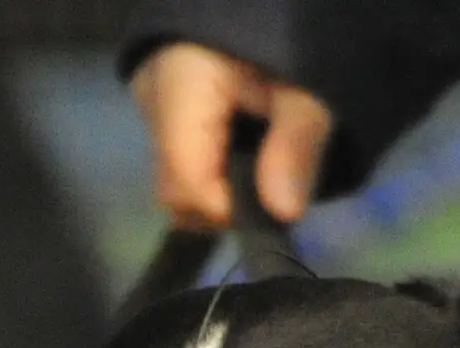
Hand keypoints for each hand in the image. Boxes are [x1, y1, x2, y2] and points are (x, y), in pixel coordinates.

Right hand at [130, 43, 333, 227]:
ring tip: (261, 166)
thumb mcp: (308, 89)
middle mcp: (152, 102)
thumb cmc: (290, 35)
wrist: (263, 0)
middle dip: (223, 205)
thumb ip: (296, 148)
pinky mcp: (159, 110)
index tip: (273, 201)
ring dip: (218, 190)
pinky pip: (177, 160)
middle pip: (174, 191)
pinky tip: (245, 152)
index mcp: (180, 88)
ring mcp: (150, 107)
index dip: (230, 207)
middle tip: (270, 185)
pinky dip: (212, 170)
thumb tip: (284, 214)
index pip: (187, 183)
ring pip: (173, 182)